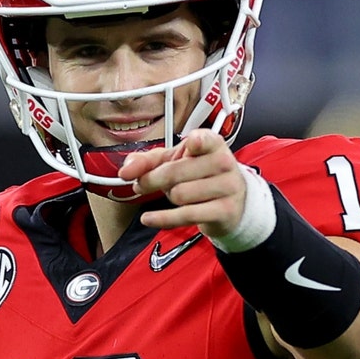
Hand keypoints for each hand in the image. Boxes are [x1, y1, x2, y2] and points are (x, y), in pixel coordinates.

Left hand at [118, 128, 246, 238]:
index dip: (196, 142)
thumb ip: (148, 161)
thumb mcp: (176, 161)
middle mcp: (224, 163)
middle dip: (152, 180)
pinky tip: (149, 218)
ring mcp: (227, 188)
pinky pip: (186, 215)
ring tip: (176, 195)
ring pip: (179, 195)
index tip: (190, 144)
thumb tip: (126, 170)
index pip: (204, 140)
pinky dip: (162, 218)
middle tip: (144, 183)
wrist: (232, 201)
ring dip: (169, 198)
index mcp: (213, 144)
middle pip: (175, 172)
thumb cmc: (201, 176)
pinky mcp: (225, 211)